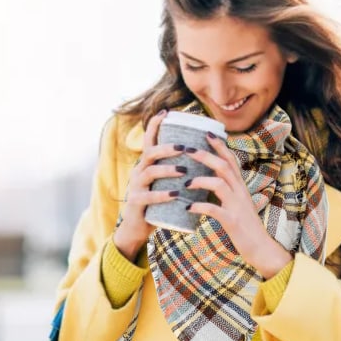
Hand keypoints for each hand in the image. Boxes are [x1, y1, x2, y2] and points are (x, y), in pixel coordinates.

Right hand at [113, 110, 184, 260]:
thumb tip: (204, 154)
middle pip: (150, 152)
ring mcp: (136, 187)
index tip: (166, 112)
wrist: (138, 228)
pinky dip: (163, 194)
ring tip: (184, 170)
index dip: (155, 125)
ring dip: (168, 169)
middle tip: (184, 147)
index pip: (149, 140)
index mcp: (147, 164)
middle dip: (167, 147)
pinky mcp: (136, 203)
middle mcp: (138, 172)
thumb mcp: (166, 183)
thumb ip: (178, 170)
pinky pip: (149, 196)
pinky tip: (176, 194)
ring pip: (149, 172)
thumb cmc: (158, 203)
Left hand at [185, 133, 292, 278]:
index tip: (206, 133)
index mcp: (241, 187)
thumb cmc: (245, 227)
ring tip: (185, 182)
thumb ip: (226, 192)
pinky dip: (199, 207)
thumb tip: (209, 182)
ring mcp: (237, 206)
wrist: (261, 249)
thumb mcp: (238, 205)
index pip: (231, 159)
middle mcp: (240, 192)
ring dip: (200, 180)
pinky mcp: (232, 221)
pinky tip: (187, 207)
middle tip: (187, 149)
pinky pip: (214, 209)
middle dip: (205, 155)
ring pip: (220, 183)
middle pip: (224, 166)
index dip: (219, 145)